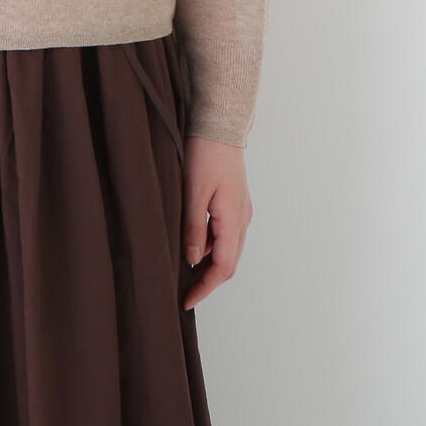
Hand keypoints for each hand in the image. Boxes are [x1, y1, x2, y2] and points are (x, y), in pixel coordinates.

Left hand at [181, 134, 253, 308]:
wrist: (219, 124)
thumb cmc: (205, 154)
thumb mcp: (193, 192)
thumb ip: (193, 228)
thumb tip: (191, 261)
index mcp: (234, 221)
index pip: (223, 268)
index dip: (205, 288)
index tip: (186, 301)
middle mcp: (242, 220)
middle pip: (228, 263)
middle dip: (207, 281)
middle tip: (184, 292)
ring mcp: (240, 211)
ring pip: (226, 249)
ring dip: (208, 263)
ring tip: (183, 269)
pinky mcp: (235, 202)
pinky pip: (225, 233)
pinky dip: (210, 245)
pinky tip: (191, 242)